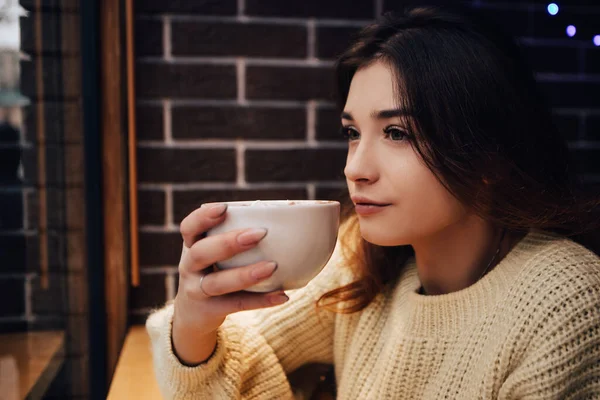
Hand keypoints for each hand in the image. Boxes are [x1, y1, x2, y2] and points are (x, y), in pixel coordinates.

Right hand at [174, 203, 288, 336]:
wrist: (193, 314)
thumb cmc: (214, 270)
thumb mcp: (214, 253)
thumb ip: (235, 235)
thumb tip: (284, 217)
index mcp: (192, 245)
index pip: (189, 228)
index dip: (203, 217)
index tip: (224, 208)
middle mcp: (190, 267)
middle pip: (201, 253)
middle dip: (229, 243)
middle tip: (260, 233)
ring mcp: (197, 291)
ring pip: (217, 283)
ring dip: (245, 274)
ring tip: (272, 266)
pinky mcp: (211, 311)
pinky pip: (236, 305)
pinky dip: (260, 300)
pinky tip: (282, 296)